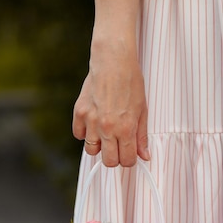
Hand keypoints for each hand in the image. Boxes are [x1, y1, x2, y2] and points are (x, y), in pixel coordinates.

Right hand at [72, 50, 149, 166]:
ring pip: (91, 151)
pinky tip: (93, 123)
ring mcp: (91, 121)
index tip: (128, 152)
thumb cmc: (131, 83)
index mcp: (126, 128)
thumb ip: (141, 136)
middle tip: (117, 146)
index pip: (126, 160)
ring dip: (99, 145)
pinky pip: (79, 135)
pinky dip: (85, 133)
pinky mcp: (79, 113)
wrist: (113, 61)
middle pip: (108, 161)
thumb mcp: (142, 110)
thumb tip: (144, 157)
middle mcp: (107, 128)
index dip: (129, 159)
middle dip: (114, 157)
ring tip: (104, 132)